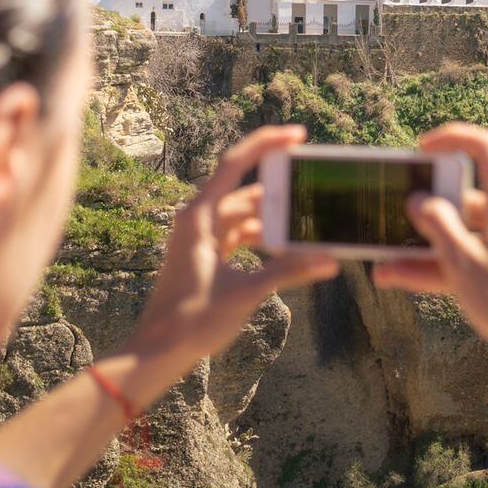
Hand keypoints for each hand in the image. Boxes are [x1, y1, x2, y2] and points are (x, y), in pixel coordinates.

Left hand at [126, 125, 337, 397]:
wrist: (158, 352)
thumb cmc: (191, 320)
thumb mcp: (245, 292)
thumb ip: (288, 272)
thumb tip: (329, 260)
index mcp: (199, 215)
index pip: (235, 163)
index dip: (267, 143)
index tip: (298, 136)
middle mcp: (198, 220)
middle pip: (245, 191)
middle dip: (280, 191)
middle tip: (314, 187)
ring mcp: (200, 239)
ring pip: (244, 217)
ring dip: (273, 220)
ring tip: (308, 223)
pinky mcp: (205, 258)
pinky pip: (239, 237)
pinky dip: (262, 240)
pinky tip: (286, 250)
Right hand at [374, 123, 487, 364]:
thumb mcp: (460, 261)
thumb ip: (437, 226)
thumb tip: (420, 201)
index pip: (486, 149)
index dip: (454, 140)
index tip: (424, 150)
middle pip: (467, 202)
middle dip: (427, 218)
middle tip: (394, 223)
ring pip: (466, 236)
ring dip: (428, 249)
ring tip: (389, 267)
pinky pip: (476, 257)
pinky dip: (447, 265)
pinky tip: (411, 279)